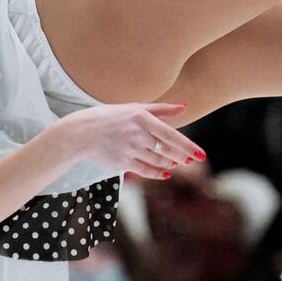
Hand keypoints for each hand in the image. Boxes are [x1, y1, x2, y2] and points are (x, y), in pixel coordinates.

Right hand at [54, 102, 204, 178]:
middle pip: (167, 150)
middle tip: (193, 160)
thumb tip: (184, 107)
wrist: (80, 133)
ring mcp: (130, 149)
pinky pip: (146, 170)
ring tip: (177, 163)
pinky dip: (158, 173)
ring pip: (158, 161)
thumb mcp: (134, 108)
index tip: (201, 154)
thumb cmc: (109, 117)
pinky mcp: (122, 163)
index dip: (188, 146)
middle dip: (183, 157)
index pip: (171, 135)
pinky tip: (165, 173)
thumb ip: (161, 109)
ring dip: (170, 163)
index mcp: (141, 118)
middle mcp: (137, 134)